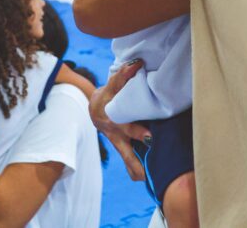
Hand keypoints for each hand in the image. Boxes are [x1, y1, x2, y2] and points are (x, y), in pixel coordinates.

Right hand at [89, 59, 152, 180]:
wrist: (95, 108)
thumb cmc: (107, 95)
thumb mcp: (112, 84)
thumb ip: (123, 74)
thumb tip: (137, 63)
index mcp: (114, 122)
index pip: (126, 128)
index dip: (137, 132)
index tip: (149, 138)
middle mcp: (117, 137)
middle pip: (126, 154)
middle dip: (137, 164)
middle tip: (148, 175)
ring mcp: (121, 145)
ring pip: (128, 162)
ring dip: (137, 172)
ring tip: (151, 183)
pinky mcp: (125, 148)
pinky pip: (130, 164)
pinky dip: (137, 172)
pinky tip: (149, 179)